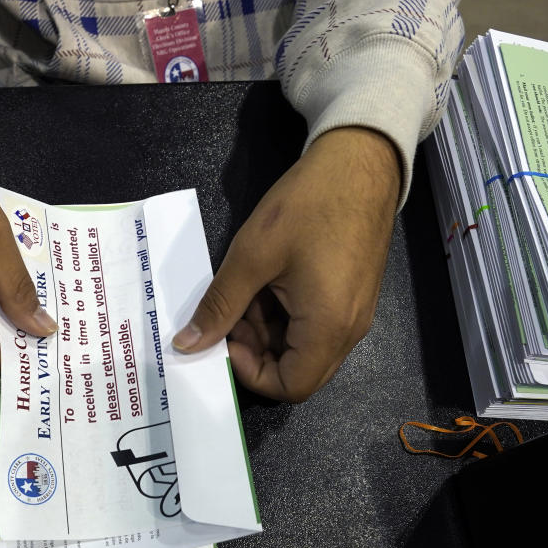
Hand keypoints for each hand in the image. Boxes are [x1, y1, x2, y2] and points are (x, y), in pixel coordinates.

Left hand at [172, 127, 399, 401]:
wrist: (360, 161)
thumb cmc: (307, 205)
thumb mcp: (252, 255)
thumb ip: (219, 306)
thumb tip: (187, 345)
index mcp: (329, 327)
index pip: (292, 387)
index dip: (250, 373)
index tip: (226, 337)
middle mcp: (348, 330)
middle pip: (298, 370)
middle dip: (255, 350)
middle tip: (230, 311)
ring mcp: (354, 314)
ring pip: (302, 346)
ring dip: (266, 330)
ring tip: (244, 290)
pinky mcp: (351, 296)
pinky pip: (314, 324)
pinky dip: (283, 315)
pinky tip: (264, 282)